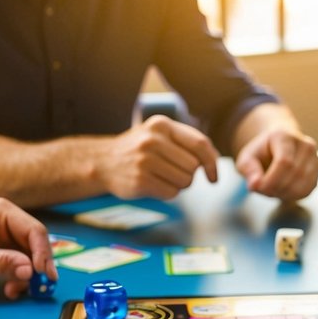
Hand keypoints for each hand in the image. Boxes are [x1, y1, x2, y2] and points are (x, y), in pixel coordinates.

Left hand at [0, 198, 54, 298]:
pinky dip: (20, 280)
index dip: (42, 253)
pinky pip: (21, 267)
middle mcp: (8, 222)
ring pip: (31, 258)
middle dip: (38, 267)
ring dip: (29, 276)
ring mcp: (6, 238)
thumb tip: (29, 271)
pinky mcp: (2, 253)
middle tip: (39, 288)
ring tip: (16, 291)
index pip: (34, 231)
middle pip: (37, 245)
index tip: (42, 274)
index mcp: (1, 211)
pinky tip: (11, 290)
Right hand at [98, 116, 218, 199]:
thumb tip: (214, 159)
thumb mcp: (159, 134)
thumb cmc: (140, 150)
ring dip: (179, 185)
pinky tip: (153, 185)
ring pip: (185, 181)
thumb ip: (186, 142)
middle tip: (172, 173)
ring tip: (161, 177)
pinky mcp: (140, 180)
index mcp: (162, 125)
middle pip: (193, 166)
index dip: (212, 163)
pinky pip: (171, 193)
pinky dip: (167, 193)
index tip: (213, 177)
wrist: (103, 162)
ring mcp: (145, 160)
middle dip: (189, 175)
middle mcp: (153, 140)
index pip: (200, 144)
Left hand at [235, 126, 317, 200]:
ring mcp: (315, 157)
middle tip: (262, 190)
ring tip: (272, 189)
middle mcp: (305, 145)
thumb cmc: (263, 152)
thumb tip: (255, 184)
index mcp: (285, 136)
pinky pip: (307, 190)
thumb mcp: (247, 157)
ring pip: (302, 186)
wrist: (280, 145)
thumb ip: (248, 169)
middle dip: (276, 189)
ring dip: (284, 194)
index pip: (285, 162)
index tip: (258, 188)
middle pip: (294, 175)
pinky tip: (282, 191)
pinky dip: (293, 196)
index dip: (271, 180)